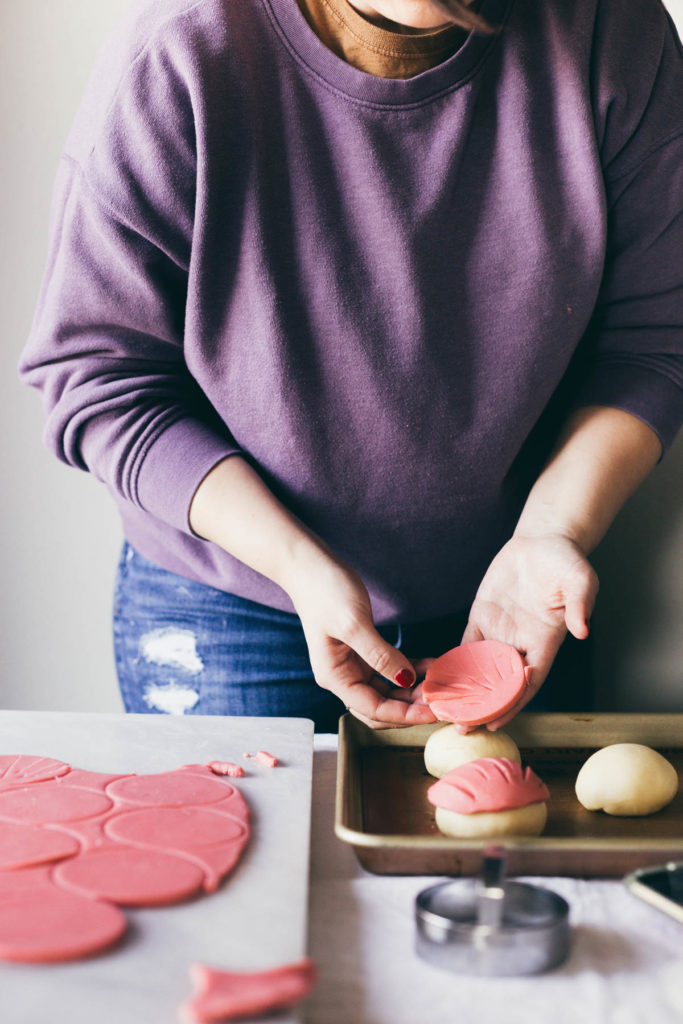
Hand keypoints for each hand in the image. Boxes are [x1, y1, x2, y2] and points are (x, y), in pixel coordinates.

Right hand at [288, 559, 436, 729]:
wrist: (310, 567)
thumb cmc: (326, 592)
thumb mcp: (354, 624)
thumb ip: (380, 655)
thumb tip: (406, 680)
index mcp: (335, 677)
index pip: (373, 709)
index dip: (405, 715)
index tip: (434, 711)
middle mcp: (342, 677)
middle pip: (381, 707)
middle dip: (410, 707)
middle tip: (441, 699)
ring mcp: (352, 665)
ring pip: (387, 691)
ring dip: (413, 692)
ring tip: (440, 684)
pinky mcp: (362, 652)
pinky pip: (389, 671)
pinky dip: (409, 671)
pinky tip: (431, 666)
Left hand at [461, 533, 598, 730]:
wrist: (543, 541)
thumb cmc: (566, 562)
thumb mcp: (580, 579)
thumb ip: (580, 604)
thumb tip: (582, 629)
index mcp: (545, 641)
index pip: (528, 681)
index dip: (513, 703)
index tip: (496, 720)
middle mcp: (521, 643)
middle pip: (500, 684)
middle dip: (483, 706)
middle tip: (461, 726)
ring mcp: (500, 631)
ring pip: (480, 669)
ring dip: (464, 690)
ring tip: (443, 710)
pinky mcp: (483, 617)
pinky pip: (466, 645)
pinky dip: (452, 662)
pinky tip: (437, 678)